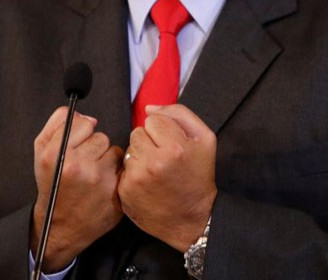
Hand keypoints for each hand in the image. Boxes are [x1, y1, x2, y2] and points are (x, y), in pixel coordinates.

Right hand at [31, 107, 123, 271]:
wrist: (60, 226)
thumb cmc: (53, 185)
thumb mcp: (42, 151)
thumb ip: (58, 123)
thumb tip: (88, 117)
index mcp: (56, 155)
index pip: (84, 123)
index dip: (82, 132)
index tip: (77, 143)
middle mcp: (77, 167)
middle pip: (101, 137)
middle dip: (94, 147)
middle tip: (84, 164)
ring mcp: (98, 180)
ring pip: (115, 151)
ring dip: (106, 160)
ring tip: (93, 174)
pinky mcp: (115, 193)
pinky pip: (124, 169)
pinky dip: (116, 174)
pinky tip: (103, 184)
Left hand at [118, 104, 217, 251]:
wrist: (191, 218)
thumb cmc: (198, 176)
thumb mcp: (205, 139)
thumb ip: (179, 114)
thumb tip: (149, 108)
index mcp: (175, 147)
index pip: (153, 119)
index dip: (164, 130)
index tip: (173, 144)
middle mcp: (154, 163)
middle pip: (137, 132)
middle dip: (150, 141)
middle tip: (164, 158)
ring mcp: (137, 178)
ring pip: (129, 149)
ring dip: (140, 156)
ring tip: (156, 170)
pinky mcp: (125, 191)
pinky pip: (123, 168)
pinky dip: (133, 173)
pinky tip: (148, 183)